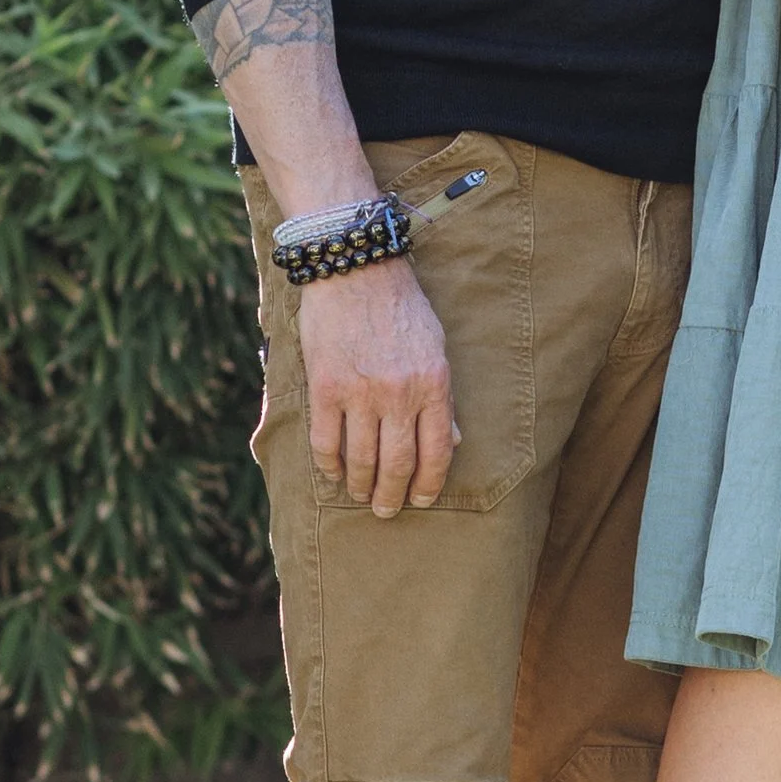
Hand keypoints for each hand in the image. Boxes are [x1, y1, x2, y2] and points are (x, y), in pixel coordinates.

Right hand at [298, 262, 457, 515]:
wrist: (357, 270)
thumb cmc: (402, 308)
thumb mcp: (436, 349)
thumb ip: (443, 398)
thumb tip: (454, 441)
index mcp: (433, 385)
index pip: (436, 451)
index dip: (428, 483)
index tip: (421, 500)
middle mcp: (399, 394)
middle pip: (398, 463)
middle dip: (392, 496)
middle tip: (386, 510)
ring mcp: (360, 393)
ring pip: (361, 459)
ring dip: (360, 486)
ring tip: (359, 496)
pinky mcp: (326, 388)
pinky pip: (326, 441)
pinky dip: (329, 464)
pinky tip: (332, 473)